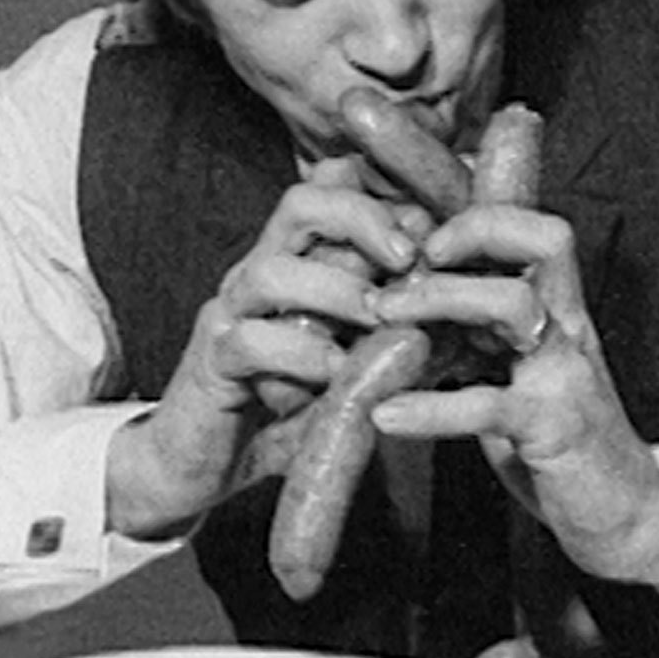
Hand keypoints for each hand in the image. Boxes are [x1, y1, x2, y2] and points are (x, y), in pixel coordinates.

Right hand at [104, 157, 423, 536]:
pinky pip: (249, 342)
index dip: (385, 195)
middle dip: (362, 218)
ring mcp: (230, 314)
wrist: (200, 466)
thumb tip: (457, 315)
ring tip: (376, 322)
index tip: (436, 226)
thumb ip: (387, 334)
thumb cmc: (284, 412)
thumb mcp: (348, 366)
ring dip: (336, 292)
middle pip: (301, 203)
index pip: (332, 192)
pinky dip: (300, 355)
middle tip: (409, 258)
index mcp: (296, 263)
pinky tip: (334, 376)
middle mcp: (259, 275)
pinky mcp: (210, 364)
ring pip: (272, 271)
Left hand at [350, 106, 658, 590]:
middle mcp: (564, 319)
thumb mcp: (500, 359)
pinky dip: (434, 408)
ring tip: (384, 317)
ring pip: (513, 304)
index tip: (364, 124)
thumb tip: (390, 278)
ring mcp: (566, 370)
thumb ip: (459, 317)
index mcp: (546, 296)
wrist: (620, 513)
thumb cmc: (549, 432)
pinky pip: (492, 404)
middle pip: (538, 232)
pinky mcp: (556, 427)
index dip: (438, 163)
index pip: (504, 209)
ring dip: (441, 302)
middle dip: (467, 225)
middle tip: (401, 254)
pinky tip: (385, 413)